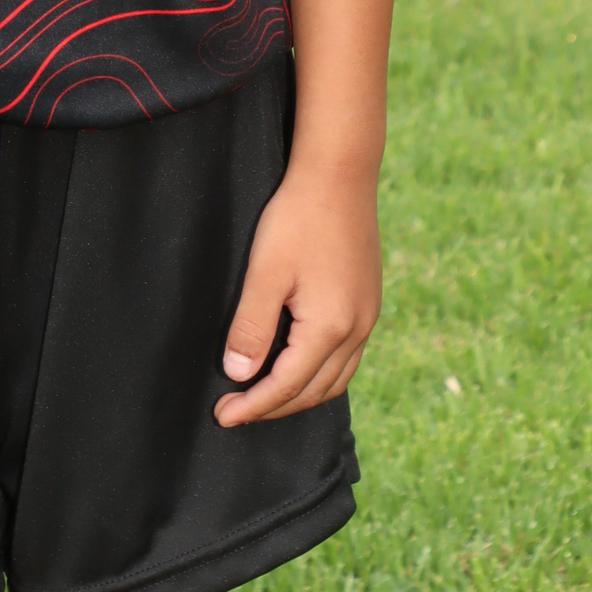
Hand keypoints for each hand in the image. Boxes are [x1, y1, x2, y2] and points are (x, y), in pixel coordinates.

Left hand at [214, 161, 380, 427]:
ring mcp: (368, 317)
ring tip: (263, 396)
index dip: (253, 406)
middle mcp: (357, 330)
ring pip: (335, 379)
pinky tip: (298, 364)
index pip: (286, 386)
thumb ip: (251, 328)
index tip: (222, 417)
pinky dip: (320, 373)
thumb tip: (238, 375)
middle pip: (313, 391)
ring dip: (299, 394)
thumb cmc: (297, 218)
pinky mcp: (369, 302)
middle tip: (236, 410)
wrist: (340, 175)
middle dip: (274, 407)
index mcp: (330, 328)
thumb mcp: (265, 273)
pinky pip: (347, 357)